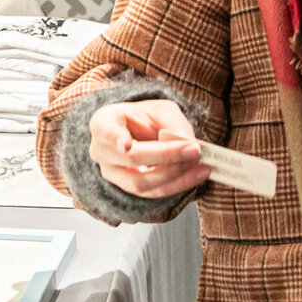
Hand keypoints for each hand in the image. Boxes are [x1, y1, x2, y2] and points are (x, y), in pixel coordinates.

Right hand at [88, 99, 211, 200]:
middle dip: (166, 156)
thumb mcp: (159, 109)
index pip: (105, 132)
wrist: (138, 134)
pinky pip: (154, 192)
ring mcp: (113, 174)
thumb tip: (187, 143)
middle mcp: (102, 152)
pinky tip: (198, 174)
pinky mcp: (130, 189)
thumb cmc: (144, 118)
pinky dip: (179, 184)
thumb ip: (172, 123)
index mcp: (103, 124)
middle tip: (193, 150)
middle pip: (131, 159)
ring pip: (141, 183)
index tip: (126, 145)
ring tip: (200, 165)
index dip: (115, 139)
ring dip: (175, 175)